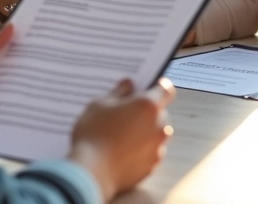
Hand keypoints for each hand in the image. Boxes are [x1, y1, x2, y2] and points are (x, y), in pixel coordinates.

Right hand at [69, 78, 176, 199]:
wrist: (91, 173)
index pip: (166, 89)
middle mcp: (159, 126)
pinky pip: (151, 151)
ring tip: (123, 134)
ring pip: (157, 133)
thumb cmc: (94, 134)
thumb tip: (129, 85)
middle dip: (147, 111)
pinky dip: (142, 149)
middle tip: (127, 112)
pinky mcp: (152, 166)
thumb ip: (119, 92)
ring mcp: (158, 148)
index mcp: (148, 106)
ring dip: (146, 130)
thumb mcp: (100, 105)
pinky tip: (124, 150)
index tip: (149, 87)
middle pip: (161, 112)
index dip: (158, 86)